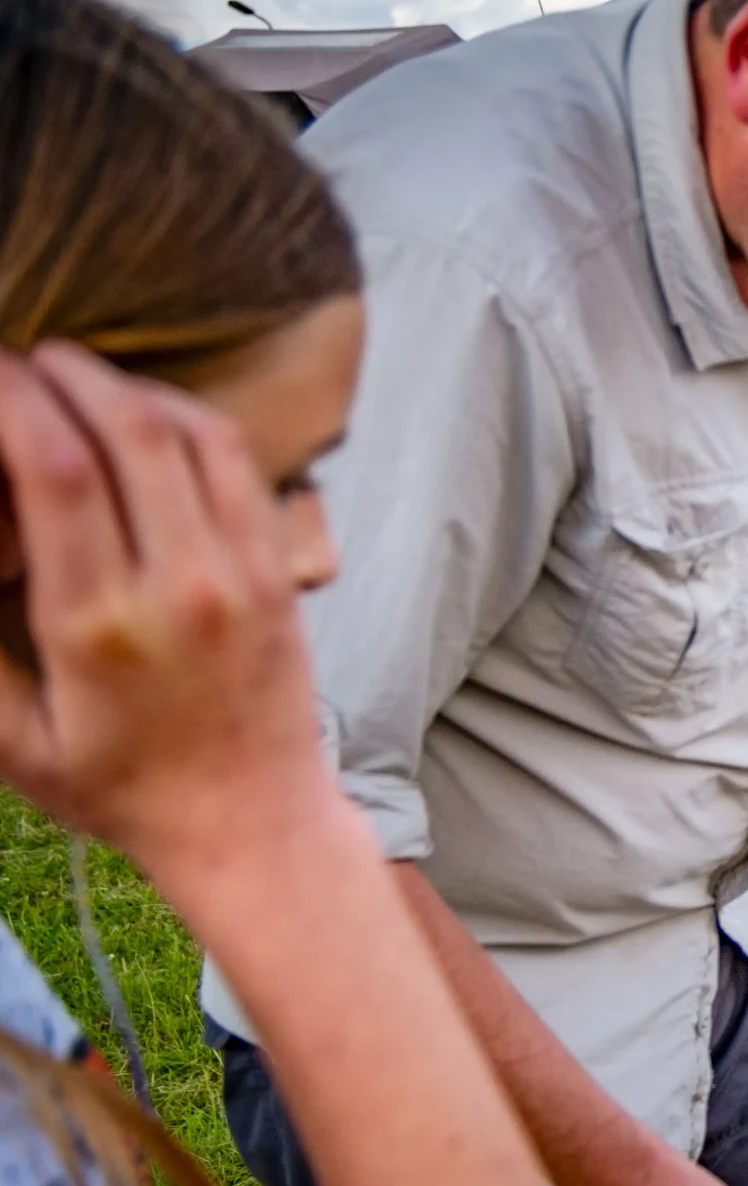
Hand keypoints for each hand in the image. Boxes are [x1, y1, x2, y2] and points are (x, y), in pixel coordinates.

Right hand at [0, 346, 332, 874]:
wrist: (253, 827)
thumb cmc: (122, 790)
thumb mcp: (13, 741)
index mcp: (99, 626)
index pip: (58, 471)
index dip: (12, 398)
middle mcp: (180, 589)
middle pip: (127, 433)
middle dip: (64, 374)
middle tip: (18, 358)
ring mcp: (243, 576)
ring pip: (192, 435)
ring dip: (127, 386)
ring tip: (73, 374)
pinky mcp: (282, 574)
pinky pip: (240, 467)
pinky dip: (190, 419)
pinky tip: (145, 413)